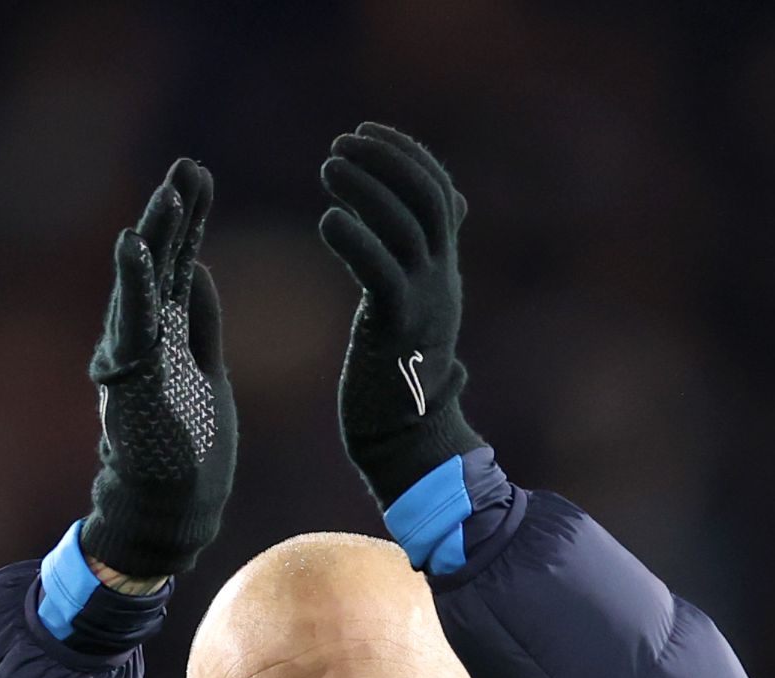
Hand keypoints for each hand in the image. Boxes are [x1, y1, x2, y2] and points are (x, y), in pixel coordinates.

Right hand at [81, 158, 234, 579]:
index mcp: (168, 336)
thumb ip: (200, 323)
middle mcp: (145, 340)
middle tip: (187, 168)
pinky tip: (135, 248)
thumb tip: (202, 271)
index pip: (179, 265)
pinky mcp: (132, 383)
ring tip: (165, 196)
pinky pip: (131, 327)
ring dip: (153, 241)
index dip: (187, 221)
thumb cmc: (188, 448)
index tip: (198, 176)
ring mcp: (135, 360)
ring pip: (142, 289)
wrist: (171, 511)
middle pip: (159, 267)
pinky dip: (134, 287)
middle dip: (171, 218)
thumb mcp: (206, 371)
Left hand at [317, 123, 483, 506]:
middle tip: (341, 142)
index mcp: (443, 274)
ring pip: (406, 228)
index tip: (366, 132)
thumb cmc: (398, 385)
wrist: (407, 447)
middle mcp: (441, 283)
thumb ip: (421, 267)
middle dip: (387, 160)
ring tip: (328, 167)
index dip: (407, 155)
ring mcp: (424, 306)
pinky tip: (327, 220)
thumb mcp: (416, 313)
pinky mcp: (397, 332)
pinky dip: (357, 240)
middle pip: (427, 199)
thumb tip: (447, 223)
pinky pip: (382, 274)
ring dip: (367, 189)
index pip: (440, 194)